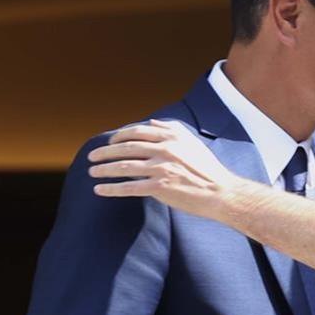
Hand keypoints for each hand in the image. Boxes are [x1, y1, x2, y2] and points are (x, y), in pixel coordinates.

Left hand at [87, 119, 239, 218]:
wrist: (222, 192)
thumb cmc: (208, 170)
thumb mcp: (192, 143)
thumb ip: (171, 130)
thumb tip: (151, 121)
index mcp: (173, 136)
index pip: (138, 132)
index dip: (120, 136)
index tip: (110, 141)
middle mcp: (166, 149)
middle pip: (126, 147)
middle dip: (105, 151)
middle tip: (92, 156)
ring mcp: (161, 167)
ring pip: (123, 166)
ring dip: (103, 169)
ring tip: (92, 172)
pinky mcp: (159, 187)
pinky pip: (129, 187)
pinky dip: (111, 188)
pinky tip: (99, 190)